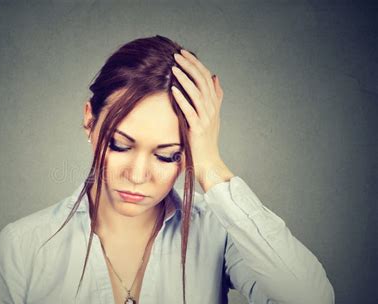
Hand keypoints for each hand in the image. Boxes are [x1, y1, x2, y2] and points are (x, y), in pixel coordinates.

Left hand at [171, 49, 233, 188]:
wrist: (208, 163)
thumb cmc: (206, 141)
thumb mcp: (212, 116)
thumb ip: (215, 97)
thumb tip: (215, 77)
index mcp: (214, 104)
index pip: (206, 77)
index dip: (196, 64)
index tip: (184, 54)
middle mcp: (212, 109)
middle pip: (202, 81)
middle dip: (190, 66)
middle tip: (177, 55)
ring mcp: (206, 118)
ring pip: (197, 93)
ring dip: (185, 79)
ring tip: (174, 67)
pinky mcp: (198, 129)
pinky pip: (190, 110)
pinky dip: (182, 99)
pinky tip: (173, 89)